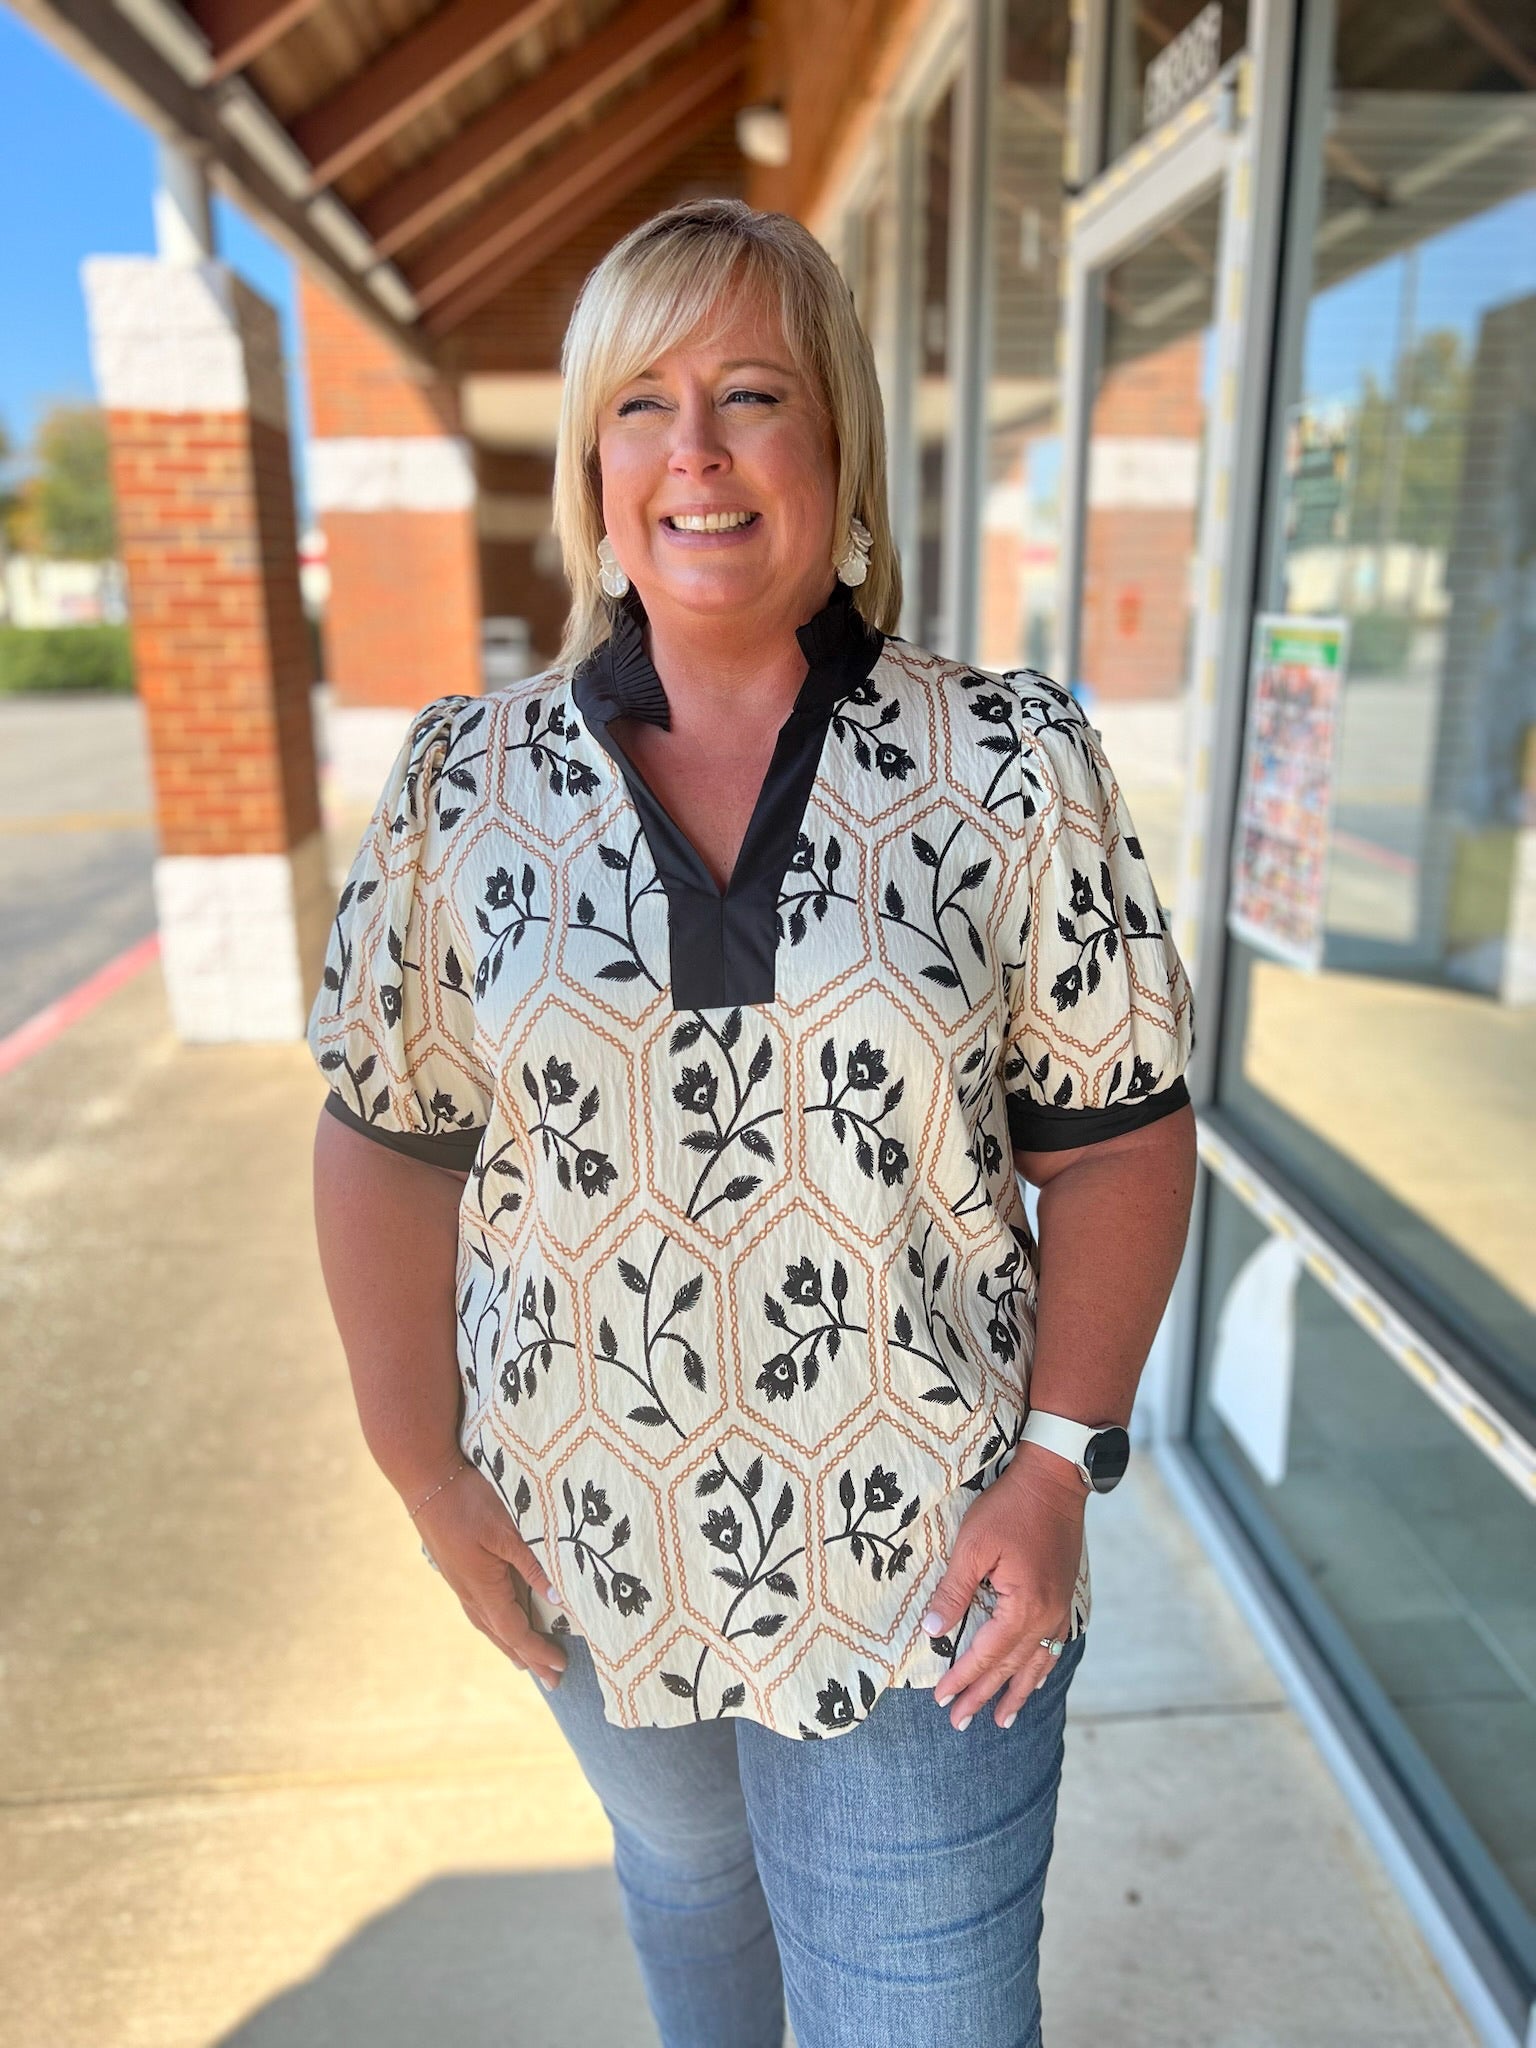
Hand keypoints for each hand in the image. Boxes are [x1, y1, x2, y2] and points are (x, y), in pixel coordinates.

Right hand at [413, 1461, 567, 1690]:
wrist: (426, 1481)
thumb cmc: (468, 1501)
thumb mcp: (506, 1530)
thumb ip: (532, 1564)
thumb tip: (557, 1599)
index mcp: (483, 1588)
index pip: (515, 1631)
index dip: (539, 1650)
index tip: (561, 1666)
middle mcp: (469, 1593)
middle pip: (503, 1636)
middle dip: (528, 1658)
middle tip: (552, 1681)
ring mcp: (460, 1583)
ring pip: (489, 1625)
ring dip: (510, 1645)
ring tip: (525, 1662)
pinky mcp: (457, 1570)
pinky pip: (480, 1610)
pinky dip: (496, 1626)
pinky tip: (498, 1622)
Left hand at [921, 1443, 1085, 1729]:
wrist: (1055, 1481)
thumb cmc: (1010, 1508)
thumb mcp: (973, 1546)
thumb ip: (954, 1591)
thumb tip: (933, 1630)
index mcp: (1024, 1607)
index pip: (986, 1654)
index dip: (962, 1678)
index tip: (941, 1700)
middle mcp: (1047, 1616)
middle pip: (1010, 1667)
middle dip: (984, 1695)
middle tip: (960, 1722)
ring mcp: (1060, 1609)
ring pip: (1036, 1663)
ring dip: (1016, 1692)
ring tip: (1002, 1719)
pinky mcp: (1064, 1598)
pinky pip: (1052, 1645)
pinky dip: (1039, 1668)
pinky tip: (1033, 1678)